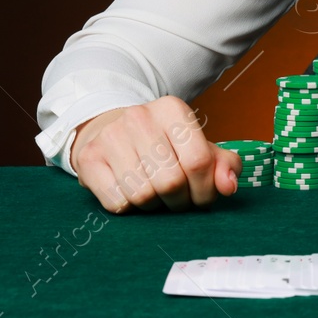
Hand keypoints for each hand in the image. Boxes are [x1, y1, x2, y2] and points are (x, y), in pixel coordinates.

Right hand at [70, 96, 241, 213]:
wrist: (109, 132)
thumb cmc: (162, 145)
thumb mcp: (196, 147)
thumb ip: (222, 164)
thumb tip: (229, 185)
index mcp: (172, 109)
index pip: (199, 161)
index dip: (205, 190)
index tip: (201, 197)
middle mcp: (140, 117)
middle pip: (171, 182)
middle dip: (180, 202)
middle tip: (177, 200)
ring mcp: (110, 136)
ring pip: (143, 195)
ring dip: (153, 206)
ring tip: (154, 194)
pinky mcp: (88, 159)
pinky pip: (117, 203)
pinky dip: (128, 207)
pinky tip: (129, 192)